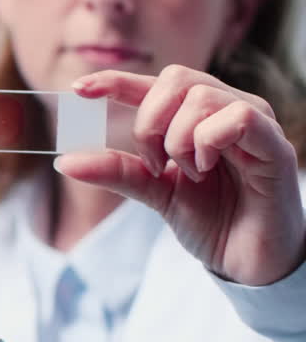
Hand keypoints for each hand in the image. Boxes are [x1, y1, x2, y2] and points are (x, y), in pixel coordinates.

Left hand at [54, 65, 305, 285]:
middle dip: (149, 121)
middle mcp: (227, 109)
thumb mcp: (155, 192)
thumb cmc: (212, 220)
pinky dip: (208, 141)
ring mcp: (255, 123)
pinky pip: (238, 116)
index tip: (79, 89)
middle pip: (175, 79)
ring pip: (201, 96)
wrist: (248, 262)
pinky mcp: (275, 145)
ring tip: (188, 172)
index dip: (116, 80)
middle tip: (154, 163)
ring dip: (178, 139)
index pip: (154, 84)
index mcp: (197, 117)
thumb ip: (117, 172)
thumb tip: (65, 161)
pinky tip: (207, 168)